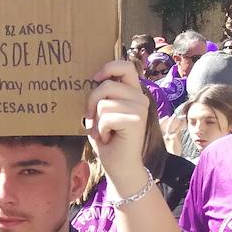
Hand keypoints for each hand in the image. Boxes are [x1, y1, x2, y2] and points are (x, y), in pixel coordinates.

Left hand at [85, 60, 149, 186]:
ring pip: (104, 103)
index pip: (125, 66)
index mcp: (133, 92)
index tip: (95, 78)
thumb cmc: (108, 138)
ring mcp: (140, 108)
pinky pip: (106, 117)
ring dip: (97, 121)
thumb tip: (91, 80)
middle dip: (92, 102)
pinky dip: (101, 130)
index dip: (109, 67)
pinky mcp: (137, 120)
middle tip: (92, 118)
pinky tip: (109, 138)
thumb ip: (102, 96)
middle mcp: (140, 97)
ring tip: (105, 131)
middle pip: (107, 86)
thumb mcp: (102, 112)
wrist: (119, 165)